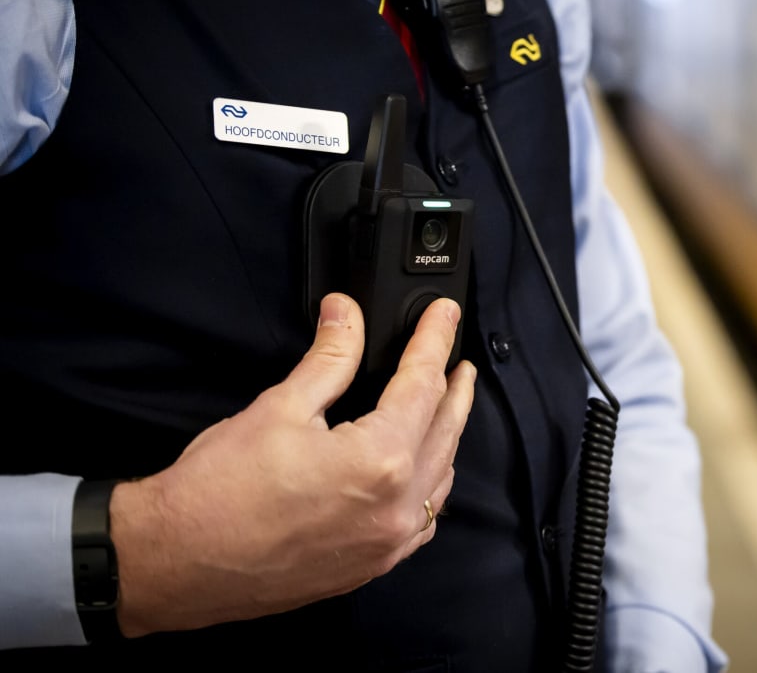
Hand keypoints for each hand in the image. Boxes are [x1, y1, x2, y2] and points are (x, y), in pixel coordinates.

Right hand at [109, 293, 475, 636]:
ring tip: (446, 403)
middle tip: (458, 355)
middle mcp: (394, 507)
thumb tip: (345, 314)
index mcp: (378, 461)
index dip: (434, 341)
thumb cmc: (217, 493)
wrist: (174, 563)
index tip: (444, 315)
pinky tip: (425, 469)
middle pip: (445, 430)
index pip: (422, 384)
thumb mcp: (280, 407)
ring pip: (441, 477)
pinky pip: (423, 520)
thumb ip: (329, 358)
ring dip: (448, 435)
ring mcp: (386, 543)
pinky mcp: (370, 565)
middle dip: (454, 387)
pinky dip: (431, 486)